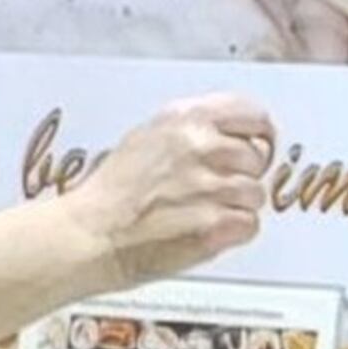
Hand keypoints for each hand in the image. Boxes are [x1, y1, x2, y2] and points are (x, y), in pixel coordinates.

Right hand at [72, 96, 273, 287]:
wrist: (89, 234)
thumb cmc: (111, 193)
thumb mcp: (148, 137)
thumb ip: (192, 130)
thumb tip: (230, 133)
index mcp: (185, 118)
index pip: (251, 114)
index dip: (258, 134)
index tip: (258, 144)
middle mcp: (201, 146)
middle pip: (257, 157)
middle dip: (242, 175)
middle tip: (211, 190)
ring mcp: (211, 185)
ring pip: (255, 194)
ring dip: (234, 206)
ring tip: (198, 212)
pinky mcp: (217, 223)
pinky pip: (249, 225)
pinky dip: (232, 233)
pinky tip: (202, 230)